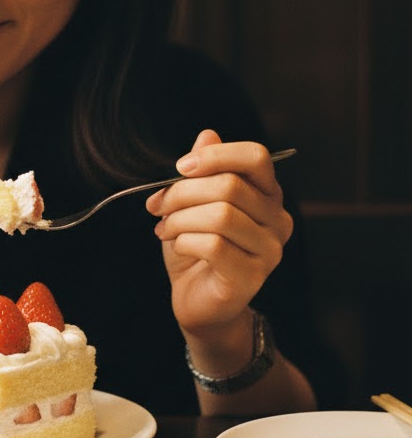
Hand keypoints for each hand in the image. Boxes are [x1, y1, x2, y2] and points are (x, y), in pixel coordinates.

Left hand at [145, 129, 292, 338]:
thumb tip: (206, 135)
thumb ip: (202, 172)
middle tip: (158, 206)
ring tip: (165, 229)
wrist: (198, 302)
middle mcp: (278, 220)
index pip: (255, 157)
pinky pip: (213, 245)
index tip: (180, 167)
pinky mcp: (252, 276)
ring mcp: (270, 250)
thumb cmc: (196, 249)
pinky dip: (184, 241)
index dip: (215, 155)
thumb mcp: (193, 204)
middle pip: (229, 186)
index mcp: (267, 195)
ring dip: (180, 219)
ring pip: (221, 215)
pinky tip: (176, 246)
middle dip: (182, 193)